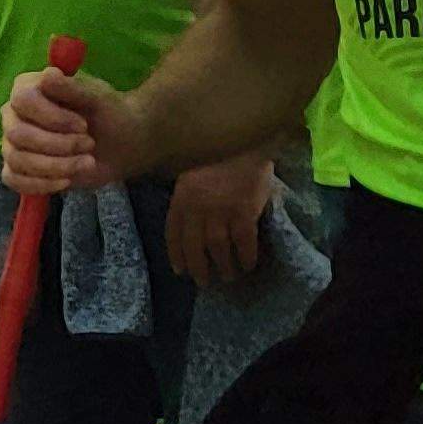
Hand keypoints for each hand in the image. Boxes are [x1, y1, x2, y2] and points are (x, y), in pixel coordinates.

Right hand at [0, 66, 141, 194]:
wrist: (121, 144)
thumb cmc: (109, 114)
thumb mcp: (98, 98)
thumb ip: (72, 88)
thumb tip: (48, 74)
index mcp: (28, 89)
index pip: (22, 100)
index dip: (51, 117)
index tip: (83, 125)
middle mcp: (14, 114)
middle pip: (17, 134)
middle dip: (59, 145)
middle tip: (89, 144)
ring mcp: (12, 142)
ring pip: (17, 159)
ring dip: (57, 165)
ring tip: (87, 162)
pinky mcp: (18, 168)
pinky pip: (13, 180)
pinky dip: (41, 184)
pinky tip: (67, 180)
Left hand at [167, 151, 278, 286]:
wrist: (244, 140)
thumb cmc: (217, 153)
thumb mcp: (191, 171)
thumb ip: (189, 194)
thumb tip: (190, 216)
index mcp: (181, 199)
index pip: (174, 234)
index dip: (176, 255)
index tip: (180, 271)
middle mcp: (197, 209)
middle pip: (194, 247)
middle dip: (198, 268)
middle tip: (204, 283)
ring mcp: (220, 212)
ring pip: (218, 248)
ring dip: (223, 267)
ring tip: (228, 277)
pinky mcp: (244, 212)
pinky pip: (244, 242)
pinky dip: (246, 257)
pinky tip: (248, 265)